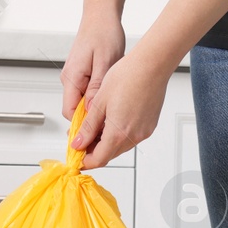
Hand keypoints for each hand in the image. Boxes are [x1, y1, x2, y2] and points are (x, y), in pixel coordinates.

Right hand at [60, 18, 125, 120]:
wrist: (101, 16)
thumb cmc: (104, 34)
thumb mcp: (105, 63)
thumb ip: (97, 88)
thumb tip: (93, 111)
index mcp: (72, 78)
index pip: (70, 112)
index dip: (82, 127)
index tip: (97, 135)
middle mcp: (69, 79)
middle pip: (76, 111)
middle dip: (91, 121)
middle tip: (110, 128)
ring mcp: (75, 77)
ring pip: (83, 103)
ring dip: (96, 110)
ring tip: (114, 112)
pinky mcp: (82, 74)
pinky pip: (87, 94)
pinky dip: (98, 99)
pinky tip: (112, 98)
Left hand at [71, 46, 171, 168]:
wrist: (151, 66)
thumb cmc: (126, 77)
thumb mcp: (99, 102)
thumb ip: (88, 126)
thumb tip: (78, 143)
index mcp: (118, 133)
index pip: (99, 159)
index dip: (85, 161)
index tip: (76, 157)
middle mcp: (133, 137)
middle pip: (110, 154)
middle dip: (93, 151)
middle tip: (80, 138)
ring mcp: (144, 132)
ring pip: (120, 146)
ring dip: (105, 142)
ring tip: (93, 127)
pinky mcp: (149, 126)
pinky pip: (130, 137)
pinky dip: (118, 135)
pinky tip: (111, 121)